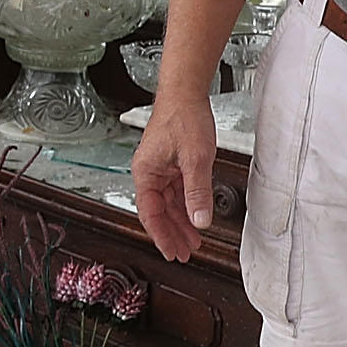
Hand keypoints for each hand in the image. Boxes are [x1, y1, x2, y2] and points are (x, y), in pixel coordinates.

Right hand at [132, 92, 220, 262]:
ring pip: (168, 203)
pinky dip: (186, 205)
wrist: (186, 93)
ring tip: (193, 240)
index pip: (150, 214)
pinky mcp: (171, 163)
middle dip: (172, 234)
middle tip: (184, 253)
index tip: (172, 253)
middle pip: (158, 212)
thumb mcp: (196, 160)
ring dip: (181, 221)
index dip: (162, 236)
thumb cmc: (184, 118)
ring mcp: (160, 168)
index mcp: (146, 173)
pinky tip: (195, 216)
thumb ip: (197, 193)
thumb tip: (200, 220)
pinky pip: (176, 191)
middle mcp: (149, 172)